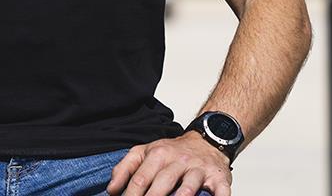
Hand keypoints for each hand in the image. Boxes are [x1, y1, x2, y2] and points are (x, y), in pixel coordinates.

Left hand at [107, 132, 231, 195]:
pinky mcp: (217, 178)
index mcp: (157, 154)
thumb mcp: (145, 152)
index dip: (131, 194)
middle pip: (161, 184)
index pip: (140, 178)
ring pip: (187, 187)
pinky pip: (219, 192)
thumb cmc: (172, 152)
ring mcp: (198, 169)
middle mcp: (177, 160)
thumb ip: (126, 168)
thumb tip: (112, 190)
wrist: (205, 141)